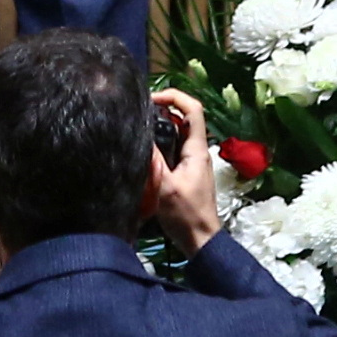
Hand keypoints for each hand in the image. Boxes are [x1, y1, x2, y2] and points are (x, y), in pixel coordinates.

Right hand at [143, 90, 222, 252]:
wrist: (200, 239)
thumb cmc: (186, 215)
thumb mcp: (165, 187)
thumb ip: (153, 160)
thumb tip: (138, 134)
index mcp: (196, 149)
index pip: (193, 109)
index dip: (174, 96)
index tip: (151, 99)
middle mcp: (197, 150)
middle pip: (183, 117)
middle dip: (162, 109)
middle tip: (138, 113)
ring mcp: (192, 161)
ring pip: (177, 133)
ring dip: (159, 127)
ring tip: (136, 127)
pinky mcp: (185, 171)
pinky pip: (173, 148)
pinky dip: (159, 142)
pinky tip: (143, 149)